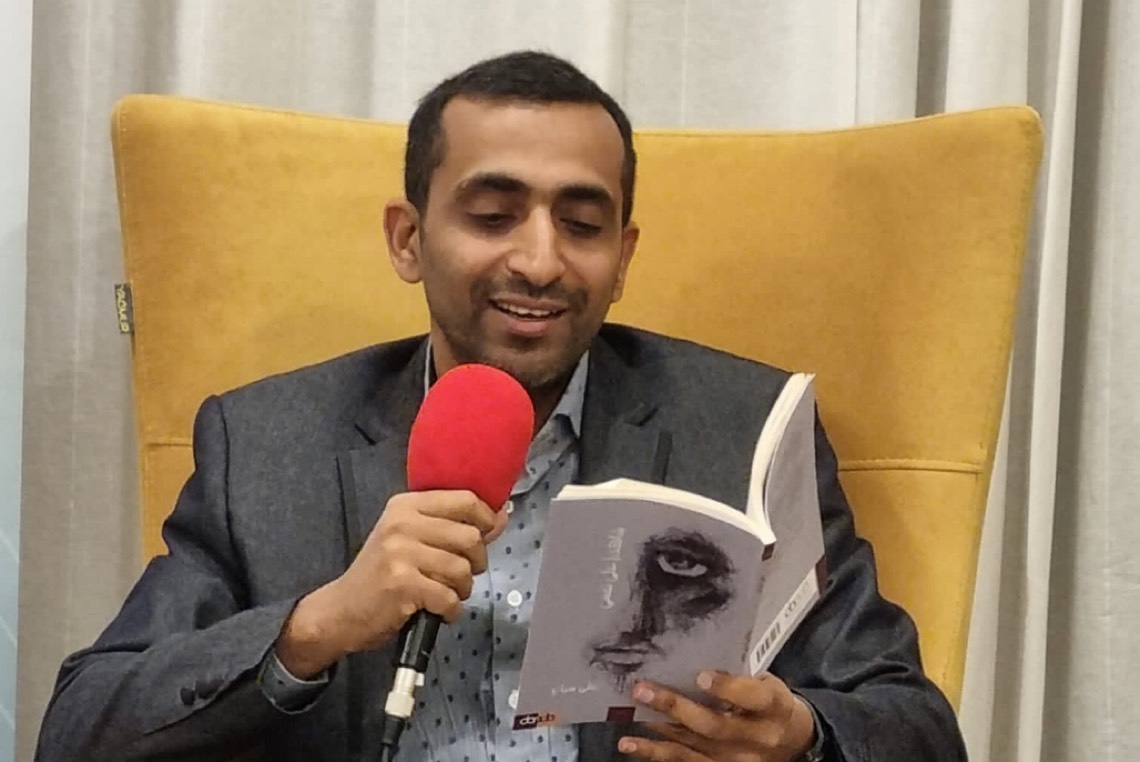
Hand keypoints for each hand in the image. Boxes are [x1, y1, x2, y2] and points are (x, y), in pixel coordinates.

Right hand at [276, 490, 507, 676]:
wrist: (340, 610)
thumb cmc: (380, 574)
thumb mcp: (411, 539)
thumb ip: (453, 526)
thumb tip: (501, 516)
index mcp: (406, 505)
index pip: (465, 499)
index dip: (486, 519)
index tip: (486, 536)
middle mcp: (402, 523)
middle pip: (470, 536)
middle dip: (475, 562)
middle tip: (460, 575)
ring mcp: (400, 553)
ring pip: (462, 569)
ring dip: (462, 590)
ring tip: (445, 594)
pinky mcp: (401, 584)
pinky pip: (449, 597)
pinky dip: (450, 610)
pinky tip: (438, 611)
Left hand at [618, 671, 815, 761]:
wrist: (795, 740)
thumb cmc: (771, 701)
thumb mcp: (766, 682)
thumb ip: (738, 675)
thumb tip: (691, 659)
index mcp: (773, 707)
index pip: (752, 697)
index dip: (727, 688)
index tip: (700, 675)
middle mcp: (757, 738)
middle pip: (714, 726)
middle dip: (676, 708)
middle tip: (642, 691)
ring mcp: (739, 761)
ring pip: (694, 751)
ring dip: (658, 739)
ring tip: (629, 729)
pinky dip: (658, 755)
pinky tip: (632, 747)